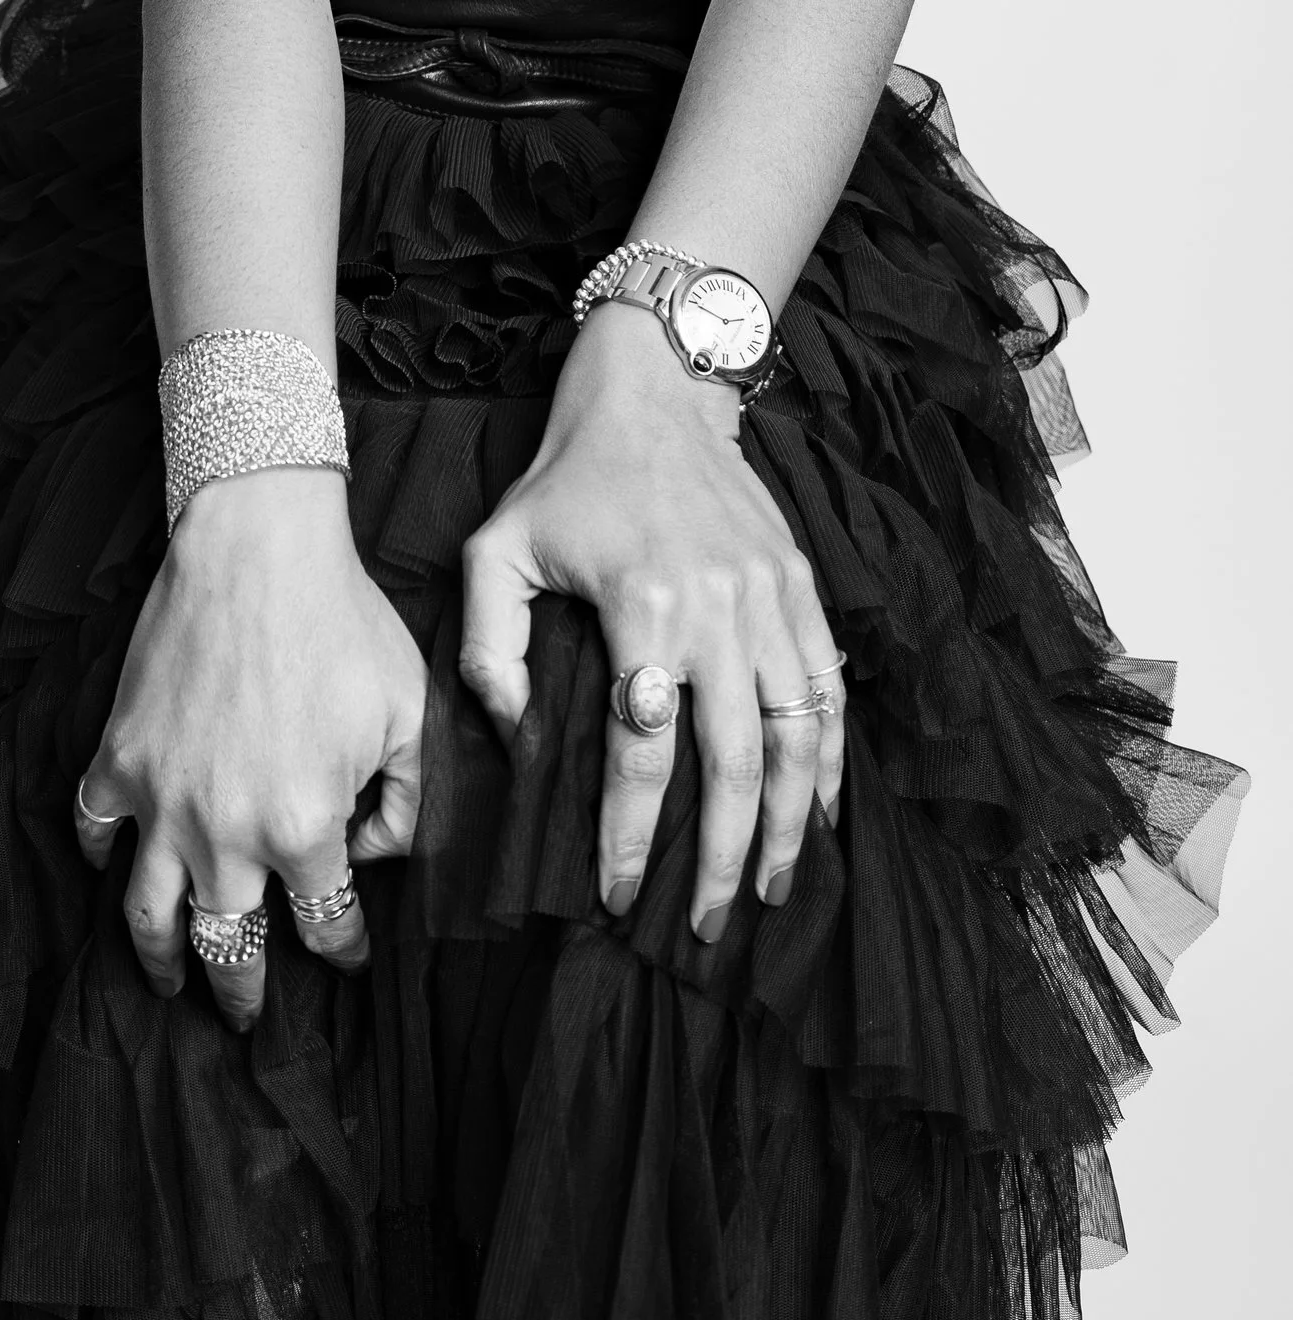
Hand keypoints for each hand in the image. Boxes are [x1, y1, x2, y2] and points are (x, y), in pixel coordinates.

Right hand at [74, 465, 425, 1029]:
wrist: (257, 547)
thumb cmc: (344, 622)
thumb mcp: (411, 716)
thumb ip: (410, 806)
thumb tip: (374, 855)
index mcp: (305, 829)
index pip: (328, 925)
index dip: (344, 949)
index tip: (348, 955)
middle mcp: (226, 833)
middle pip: (231, 949)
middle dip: (244, 994)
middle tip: (246, 1017)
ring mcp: (162, 799)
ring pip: (148, 916)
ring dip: (161, 962)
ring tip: (170, 984)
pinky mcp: (118, 757)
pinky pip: (95, 828)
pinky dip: (101, 855)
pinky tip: (117, 868)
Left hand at [458, 301, 844, 939]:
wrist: (656, 392)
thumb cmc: (566, 478)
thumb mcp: (497, 548)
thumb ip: (491, 646)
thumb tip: (514, 734)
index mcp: (643, 605)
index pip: (642, 751)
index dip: (633, 834)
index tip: (620, 896)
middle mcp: (719, 609)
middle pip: (735, 763)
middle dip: (723, 859)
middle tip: (706, 927)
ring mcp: (772, 599)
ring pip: (797, 737)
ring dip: (790, 825)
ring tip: (773, 891)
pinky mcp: (802, 587)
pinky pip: (830, 690)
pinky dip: (830, 760)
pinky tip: (819, 815)